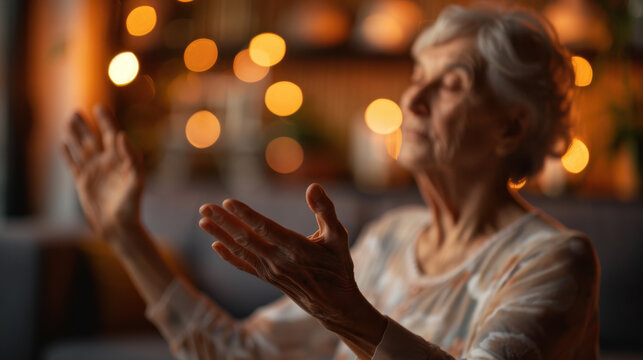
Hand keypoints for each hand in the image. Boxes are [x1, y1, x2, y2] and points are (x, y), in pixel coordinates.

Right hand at [62, 105, 143, 238]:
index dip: (106, 121)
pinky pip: (73, 164)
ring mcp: (94, 172)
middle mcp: (107, 163)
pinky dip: (67, 153)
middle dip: (87, 125)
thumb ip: (131, 157)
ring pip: (82, 148)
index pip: (112, 135)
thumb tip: (122, 135)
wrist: (119, 227)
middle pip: (94, 138)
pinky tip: (62, 142)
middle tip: (77, 110)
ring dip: (75, 134)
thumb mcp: (136, 181)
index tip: (100, 107)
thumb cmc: (131, 205)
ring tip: (69, 120)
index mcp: (121, 160)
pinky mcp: (83, 182)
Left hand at [198, 183, 360, 326]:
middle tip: (204, 207)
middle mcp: (280, 261)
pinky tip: (216, 246)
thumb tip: (313, 186)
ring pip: (241, 250)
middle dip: (223, 222)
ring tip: (202, 220)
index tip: (228, 202)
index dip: (246, 215)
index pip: (266, 228)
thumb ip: (325, 211)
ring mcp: (271, 271)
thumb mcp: (339, 236)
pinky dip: (229, 256)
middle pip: (246, 238)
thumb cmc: (338, 266)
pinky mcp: (268, 278)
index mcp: (297, 248)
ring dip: (220, 235)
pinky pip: (244, 265)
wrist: (334, 304)